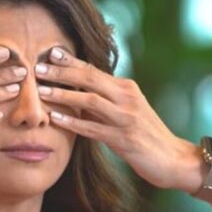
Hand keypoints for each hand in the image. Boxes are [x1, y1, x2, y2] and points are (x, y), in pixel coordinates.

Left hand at [35, 48, 200, 191]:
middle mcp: (128, 98)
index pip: (95, 69)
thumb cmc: (147, 136)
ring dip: (64, 95)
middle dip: (62, 72)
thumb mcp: (129, 112)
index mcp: (127, 88)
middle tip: (37, 68)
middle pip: (90, 78)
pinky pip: (94, 129)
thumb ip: (106, 102)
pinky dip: (73, 123)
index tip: (50, 52)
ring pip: (90, 100)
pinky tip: (56, 119)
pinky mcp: (125, 139)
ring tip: (41, 92)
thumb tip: (76, 96)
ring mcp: (126, 118)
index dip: (71, 61)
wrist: (173, 159)